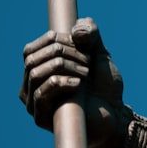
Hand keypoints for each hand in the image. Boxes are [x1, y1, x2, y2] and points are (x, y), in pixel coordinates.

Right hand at [20, 17, 129, 147]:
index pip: (30, 49)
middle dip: (64, 52)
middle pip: (32, 58)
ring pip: (35, 73)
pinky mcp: (42, 118)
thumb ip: (90, 35)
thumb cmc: (104, 87)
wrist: (116, 116)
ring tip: (86, 73)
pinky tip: (79, 85)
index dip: (56, 40)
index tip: (82, 44)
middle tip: (88, 61)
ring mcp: (34, 103)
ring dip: (65, 66)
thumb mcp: (99, 54)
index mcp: (39, 70)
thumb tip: (76, 29)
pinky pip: (41, 94)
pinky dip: (61, 83)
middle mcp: (31, 87)